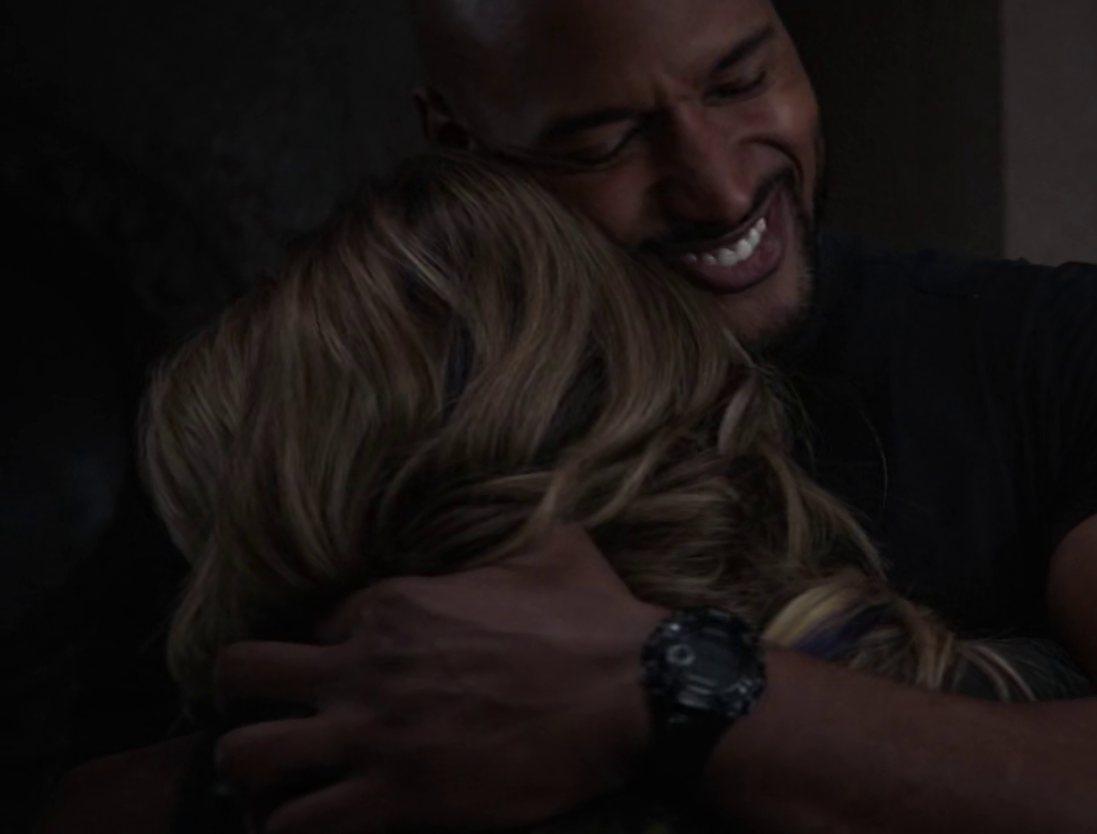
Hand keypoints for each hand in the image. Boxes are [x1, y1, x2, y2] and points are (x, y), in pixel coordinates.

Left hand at [212, 526, 665, 833]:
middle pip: (242, 674)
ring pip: (246, 756)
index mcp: (397, 602)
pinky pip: (297, 827)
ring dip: (256, 773)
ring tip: (282, 782)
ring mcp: (372, 736)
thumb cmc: (598, 622)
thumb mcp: (555, 548)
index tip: (357, 669)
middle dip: (245, 696)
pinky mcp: (393, 799)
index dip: (333, 647)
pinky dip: (295, 829)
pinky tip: (316, 825)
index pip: (317, 623)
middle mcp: (366, 665)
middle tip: (276, 717)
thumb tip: (526, 514)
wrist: (635, 695)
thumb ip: (513, 537)